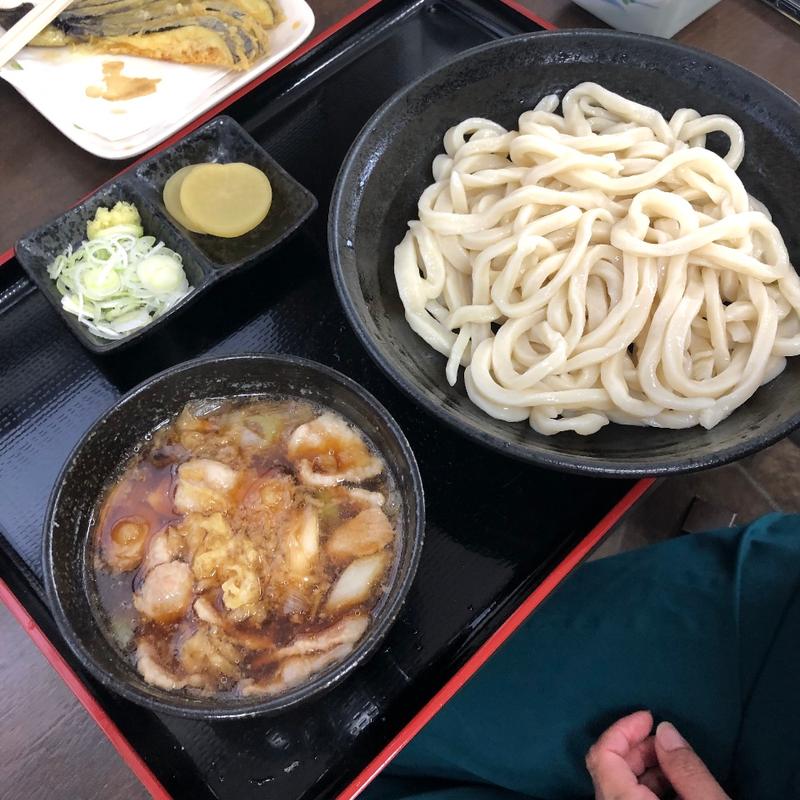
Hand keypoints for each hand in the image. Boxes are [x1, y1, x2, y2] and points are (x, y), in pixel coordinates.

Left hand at [585, 710, 730, 799]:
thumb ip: (686, 769)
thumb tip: (665, 731)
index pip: (602, 755)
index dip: (623, 728)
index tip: (649, 716)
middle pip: (609, 767)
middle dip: (637, 746)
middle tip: (667, 740)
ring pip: (619, 784)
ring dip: (645, 766)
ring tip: (675, 761)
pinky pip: (629, 798)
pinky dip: (647, 786)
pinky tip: (674, 786)